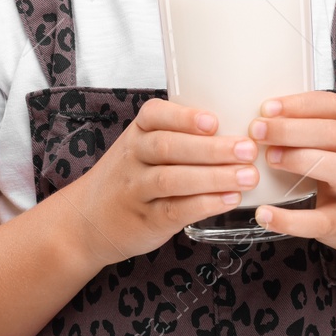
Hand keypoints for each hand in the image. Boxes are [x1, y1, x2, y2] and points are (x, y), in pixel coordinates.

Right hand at [58, 97, 256, 266]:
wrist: (87, 219)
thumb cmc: (130, 177)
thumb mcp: (142, 148)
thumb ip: (178, 136)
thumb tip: (238, 127)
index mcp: (136, 133)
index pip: (154, 116)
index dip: (184, 117)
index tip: (213, 121)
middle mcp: (133, 158)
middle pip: (168, 147)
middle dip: (211, 148)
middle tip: (248, 149)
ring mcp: (136, 190)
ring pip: (172, 179)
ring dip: (214, 177)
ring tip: (247, 176)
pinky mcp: (146, 220)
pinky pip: (175, 210)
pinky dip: (204, 204)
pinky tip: (229, 199)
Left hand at [248, 90, 335, 253]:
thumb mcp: (334, 143)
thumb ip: (304, 128)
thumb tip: (257, 118)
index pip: (332, 107)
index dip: (300, 104)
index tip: (267, 107)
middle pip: (334, 133)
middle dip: (292, 130)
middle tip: (257, 130)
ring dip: (301, 161)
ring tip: (269, 160)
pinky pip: (320, 221)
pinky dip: (291, 220)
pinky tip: (264, 214)